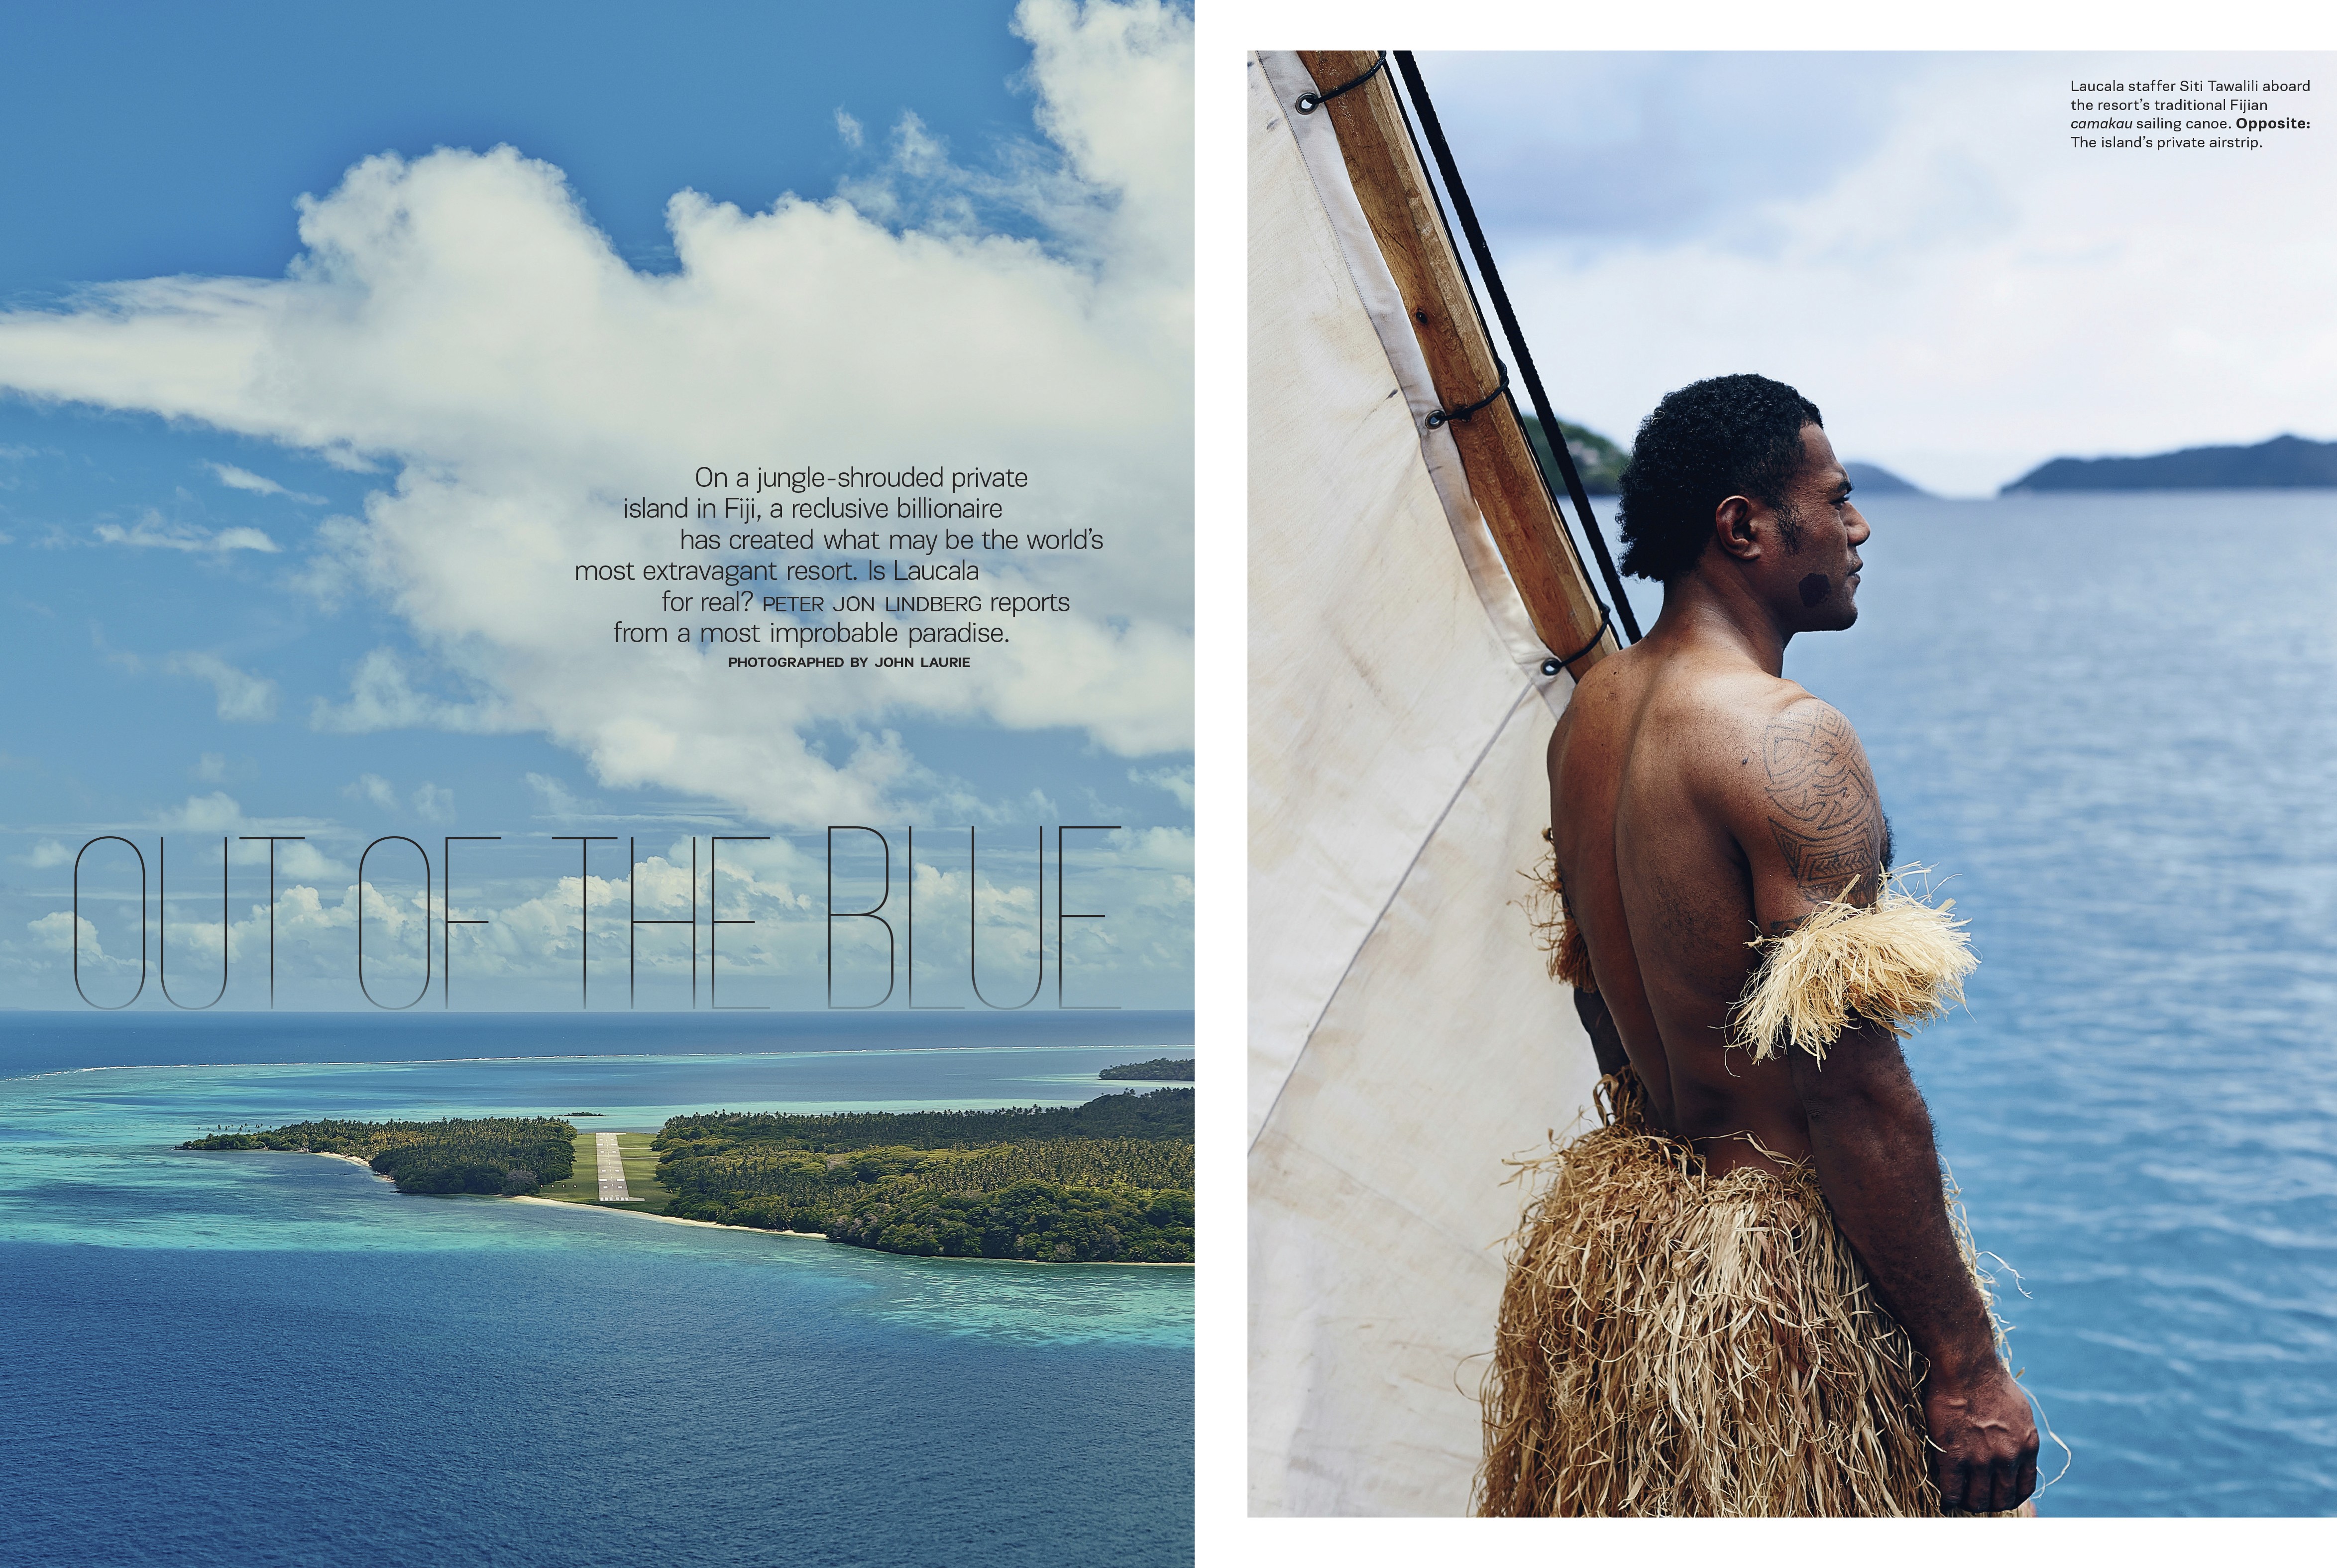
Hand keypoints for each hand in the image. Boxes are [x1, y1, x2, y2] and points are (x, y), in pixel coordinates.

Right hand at [1924, 1362, 2038, 1513]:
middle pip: (2001, 1499)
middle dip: (1989, 1503)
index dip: (2011, 1497)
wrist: (1965, 1367)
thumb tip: (2017, 1449)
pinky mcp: (1953, 1456)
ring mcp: (1981, 1459)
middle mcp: (2008, 1458)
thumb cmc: (1989, 1381)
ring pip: (1977, 1500)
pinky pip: (1952, 1491)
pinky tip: (1944, 1498)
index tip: (1999, 1495)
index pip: (2024, 1488)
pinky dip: (1948, 1499)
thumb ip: (2020, 1436)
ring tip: (1959, 1499)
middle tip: (1976, 1500)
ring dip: (1968, 1504)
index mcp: (2027, 1447)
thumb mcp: (2019, 1411)